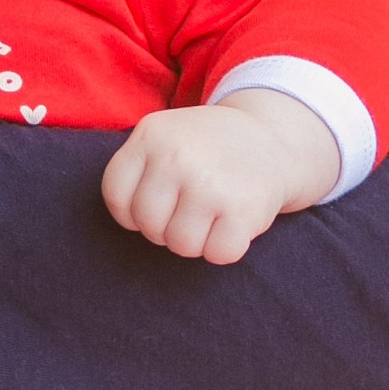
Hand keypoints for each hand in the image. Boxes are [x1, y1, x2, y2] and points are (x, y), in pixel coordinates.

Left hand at [101, 93, 339, 266]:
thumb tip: (128, 220)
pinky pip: (218, 254)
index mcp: (150, 135)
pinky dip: (226, 248)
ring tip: (211, 215)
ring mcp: (209, 184)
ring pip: (181, 245)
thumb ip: (137, 169)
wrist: (273, 137)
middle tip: (189, 209)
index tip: (157, 203)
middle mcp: (176, 157)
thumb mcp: (164, 137)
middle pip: (147, 225)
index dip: (132, 211)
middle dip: (165, 227)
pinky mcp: (243, 209)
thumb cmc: (207, 149)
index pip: (115, 195)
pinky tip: (232, 223)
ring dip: (196, 240)